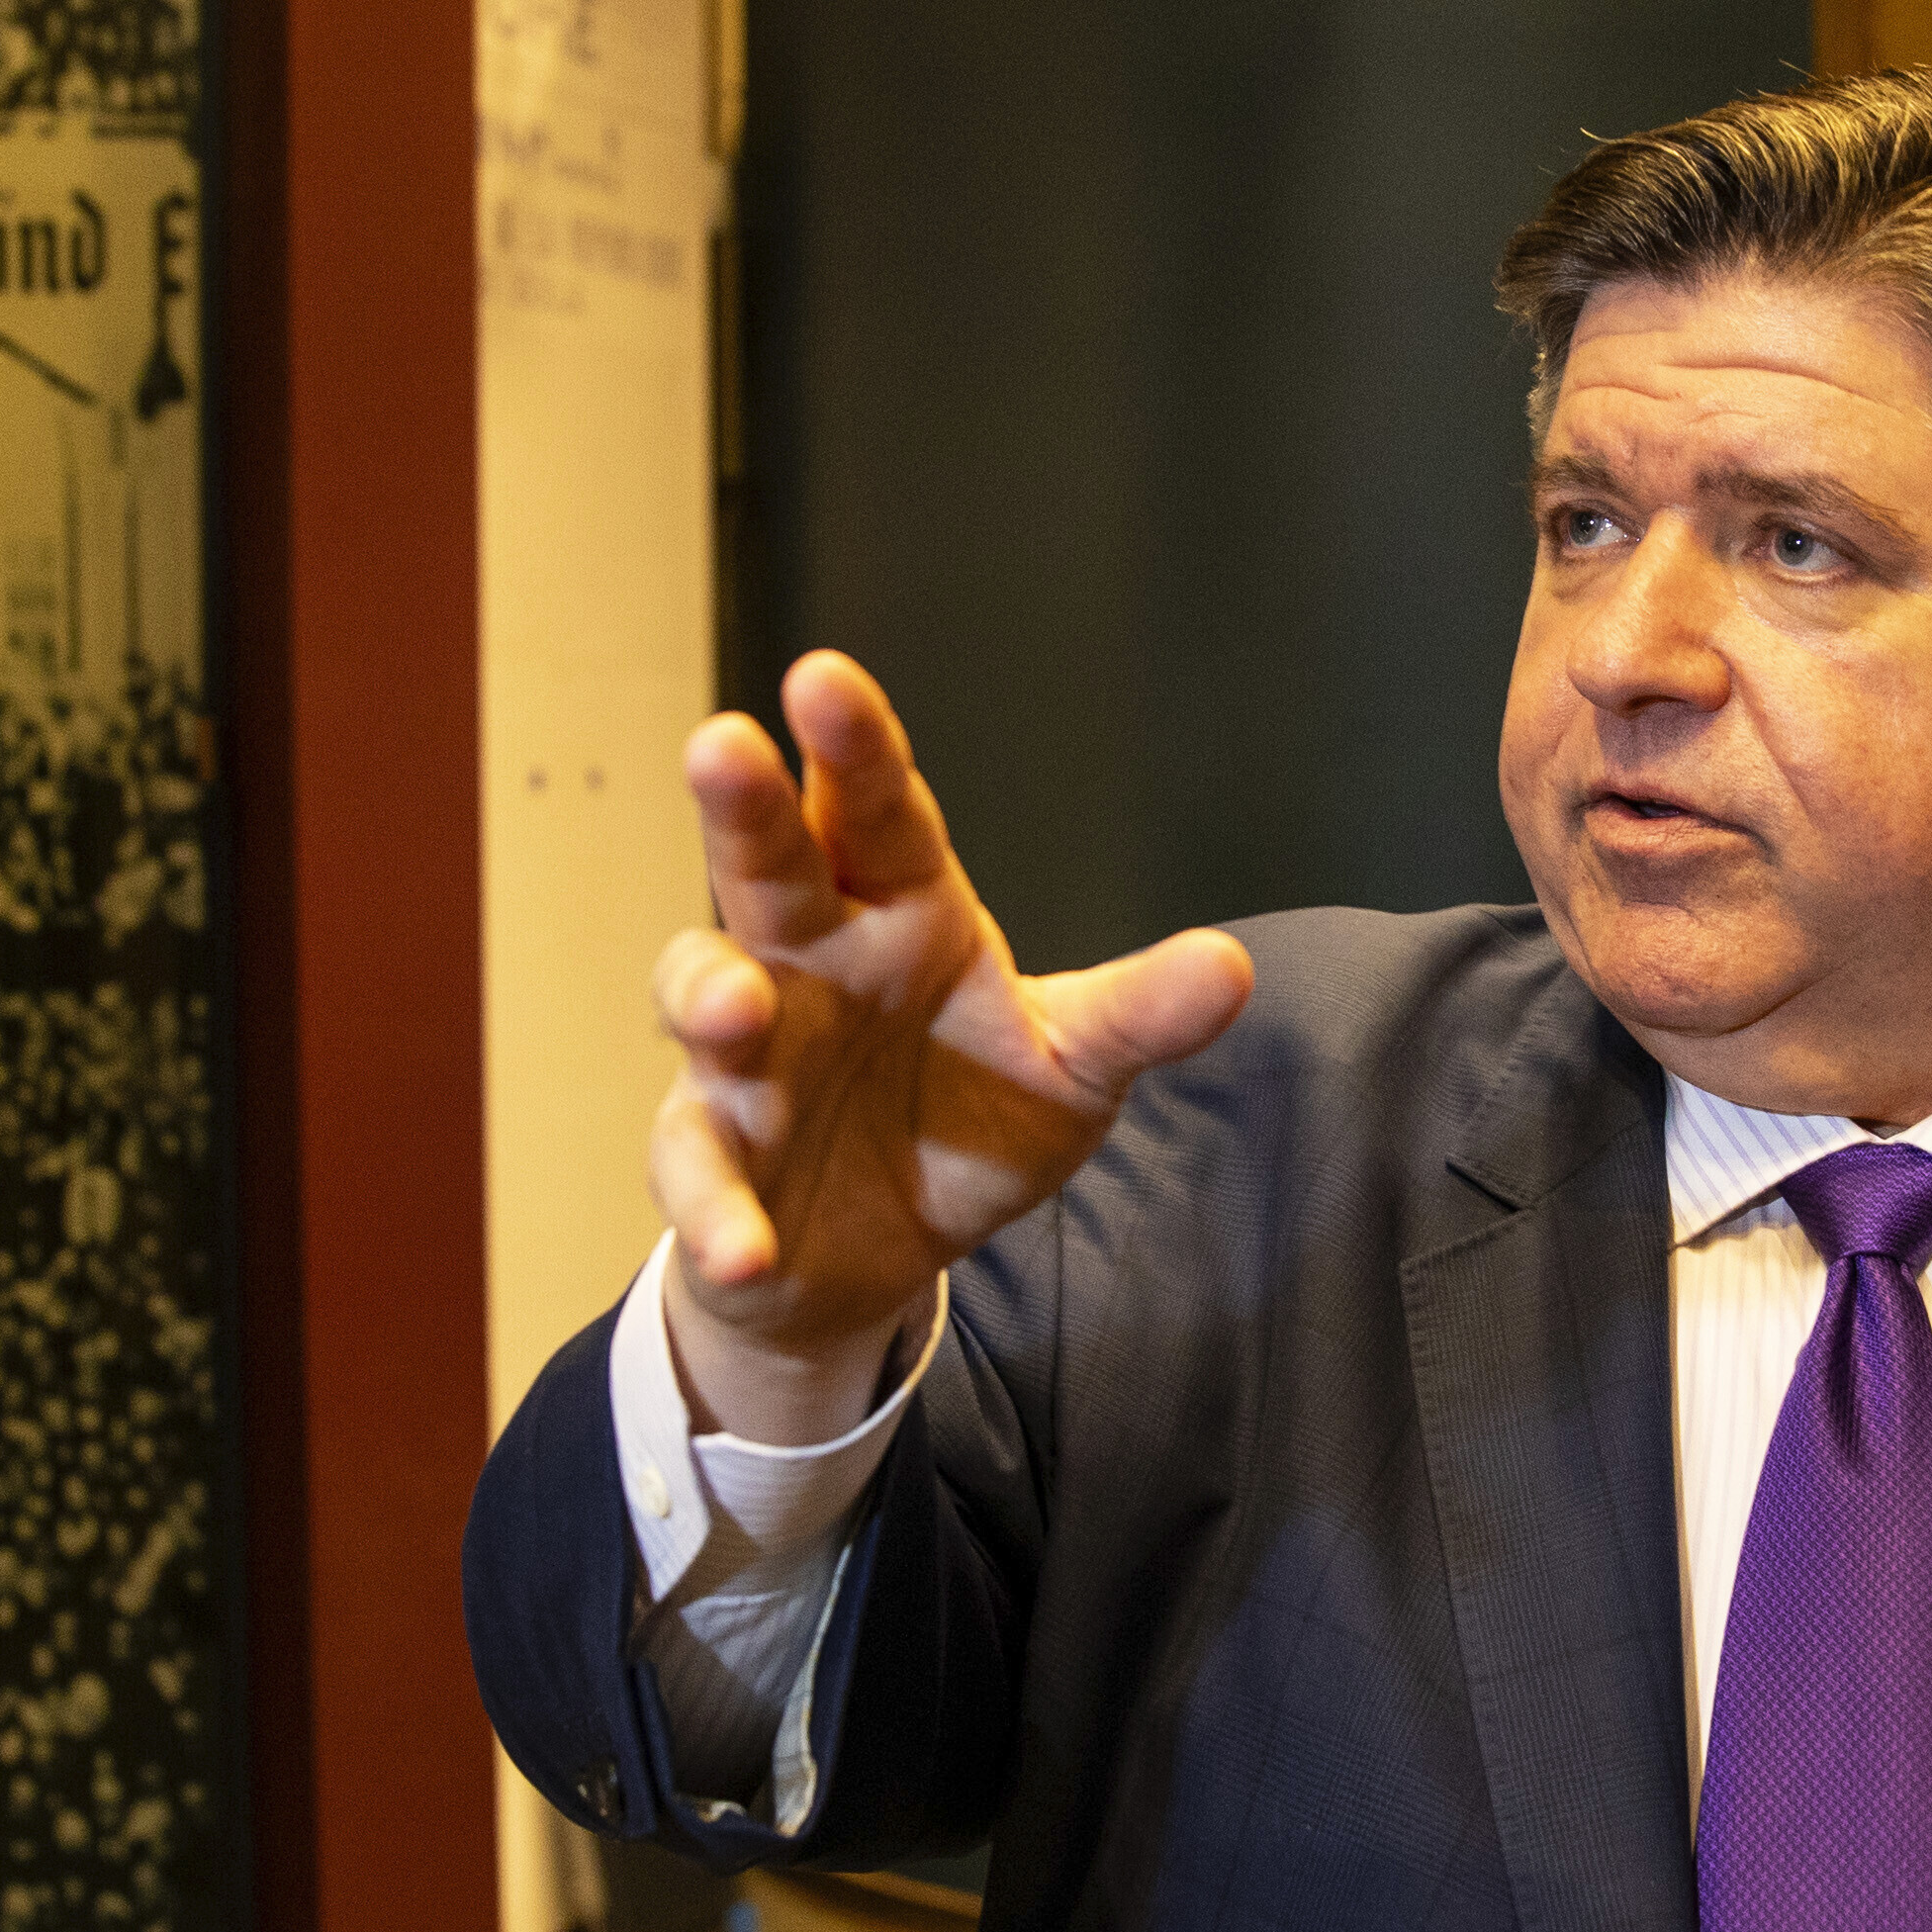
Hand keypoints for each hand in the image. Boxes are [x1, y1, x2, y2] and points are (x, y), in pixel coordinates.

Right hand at [645, 651, 1253, 1443]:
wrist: (882, 1252)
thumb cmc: (966, 1115)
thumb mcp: (1070, 1065)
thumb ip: (1137, 1015)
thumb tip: (1232, 968)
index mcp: (898, 909)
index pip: (877, 811)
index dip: (853, 747)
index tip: (823, 678)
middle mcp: (807, 959)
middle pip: (767, 866)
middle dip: (742, 808)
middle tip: (721, 745)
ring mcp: (746, 1055)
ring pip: (701, 994)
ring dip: (708, 995)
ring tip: (735, 1010)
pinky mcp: (713, 1158)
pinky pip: (698, 1170)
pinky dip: (717, 1212)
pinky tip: (748, 1247)